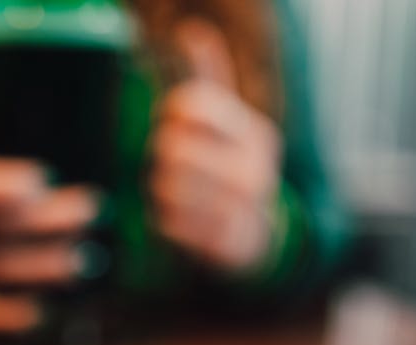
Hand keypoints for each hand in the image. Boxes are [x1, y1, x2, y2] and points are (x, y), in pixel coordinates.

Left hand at [149, 19, 281, 270]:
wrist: (258, 239)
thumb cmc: (230, 170)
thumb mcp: (228, 125)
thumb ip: (210, 79)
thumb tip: (191, 30)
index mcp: (253, 134)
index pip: (191, 105)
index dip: (170, 113)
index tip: (173, 124)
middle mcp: (252, 170)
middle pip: (172, 147)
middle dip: (159, 155)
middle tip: (165, 163)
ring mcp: (239, 210)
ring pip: (166, 186)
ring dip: (157, 188)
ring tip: (169, 190)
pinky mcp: (219, 243)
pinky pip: (166, 223)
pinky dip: (161, 219)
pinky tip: (173, 217)